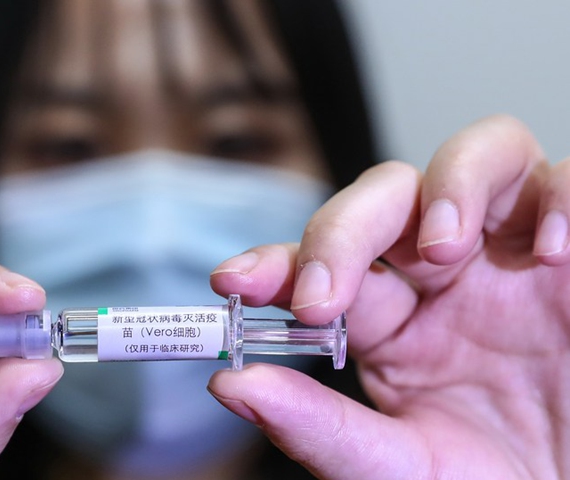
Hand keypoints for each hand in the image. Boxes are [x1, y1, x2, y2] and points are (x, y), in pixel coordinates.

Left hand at [208, 115, 567, 477]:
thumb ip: (320, 428)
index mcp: (391, 320)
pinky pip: (568, 183)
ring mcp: (512, 254)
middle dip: (344, 229)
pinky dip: (560, 201)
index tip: (234, 281)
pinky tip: (549, 257)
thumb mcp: (401, 467)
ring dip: (451, 186)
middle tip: (327, 291)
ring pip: (477, 156)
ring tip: (447, 247)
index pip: (323, 265)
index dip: (276, 262)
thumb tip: (230, 386)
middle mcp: (445, 274)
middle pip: (385, 195)